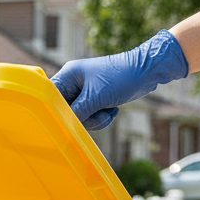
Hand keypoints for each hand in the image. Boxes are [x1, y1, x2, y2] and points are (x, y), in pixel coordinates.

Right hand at [50, 30, 188, 130]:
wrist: (148, 71)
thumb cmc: (122, 77)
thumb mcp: (96, 98)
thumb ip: (76, 113)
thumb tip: (64, 128)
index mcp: (69, 75)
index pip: (51, 98)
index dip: (56, 112)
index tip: (67, 121)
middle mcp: (74, 82)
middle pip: (66, 111)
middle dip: (83, 117)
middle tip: (97, 111)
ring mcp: (84, 92)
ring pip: (79, 117)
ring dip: (95, 119)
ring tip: (108, 110)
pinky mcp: (95, 99)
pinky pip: (90, 117)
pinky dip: (101, 117)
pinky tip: (112, 109)